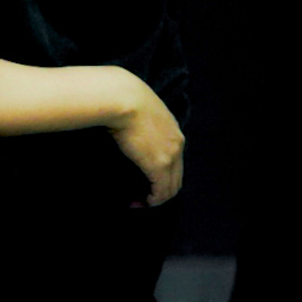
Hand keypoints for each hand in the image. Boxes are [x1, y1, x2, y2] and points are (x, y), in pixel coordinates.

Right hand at [108, 73, 184, 206]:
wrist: (123, 98)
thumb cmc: (124, 100)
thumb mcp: (140, 111)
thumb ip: (141, 124)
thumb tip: (127, 132)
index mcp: (174, 131)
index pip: (176, 162)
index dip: (162, 176)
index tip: (145, 182)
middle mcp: (177, 144)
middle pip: (177, 178)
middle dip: (161, 192)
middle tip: (142, 199)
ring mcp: (170, 155)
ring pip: (171, 188)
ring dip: (155, 199)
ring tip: (138, 203)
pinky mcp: (159, 165)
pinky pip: (161, 191)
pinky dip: (152, 201)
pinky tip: (139, 202)